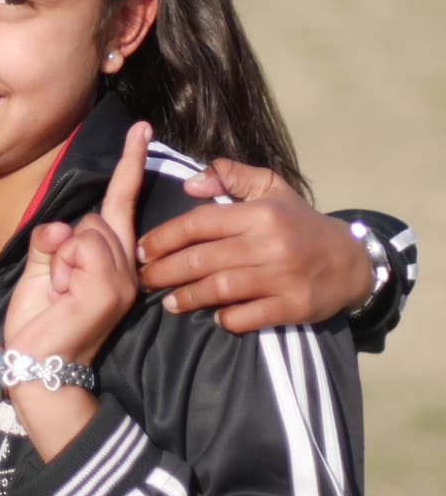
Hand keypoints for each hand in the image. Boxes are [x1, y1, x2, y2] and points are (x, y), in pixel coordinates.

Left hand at [1, 122, 149, 460]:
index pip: (121, 202)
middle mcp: (127, 267)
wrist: (37, 364)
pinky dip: (59, 268)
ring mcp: (121, 279)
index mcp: (112, 259)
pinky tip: (60, 296)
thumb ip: (51, 241)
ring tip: (59, 294)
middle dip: (65, 242)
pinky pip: (79, 247)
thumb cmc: (40, 319)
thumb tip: (61, 228)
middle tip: (58, 285)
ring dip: (59, 260)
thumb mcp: (40, 268)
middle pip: (94, 216)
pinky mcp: (108, 289)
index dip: (130, 163)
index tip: (140, 127)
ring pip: (85, 231)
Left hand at [137, 159, 370, 332]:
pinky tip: (213, 317)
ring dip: (188, 297)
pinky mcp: (295, 307)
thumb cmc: (300, 222)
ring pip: (221, 288)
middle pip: (204, 259)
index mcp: (260, 214)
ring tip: (167, 301)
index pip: (200, 223)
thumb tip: (189, 183)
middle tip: (143, 278)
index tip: (142, 248)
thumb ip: (230, 177)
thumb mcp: (271, 188)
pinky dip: (227, 318)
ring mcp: (283, 277)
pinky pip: (250, 316)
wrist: (353, 260)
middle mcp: (270, 244)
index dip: (166, 236)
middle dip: (165, 270)